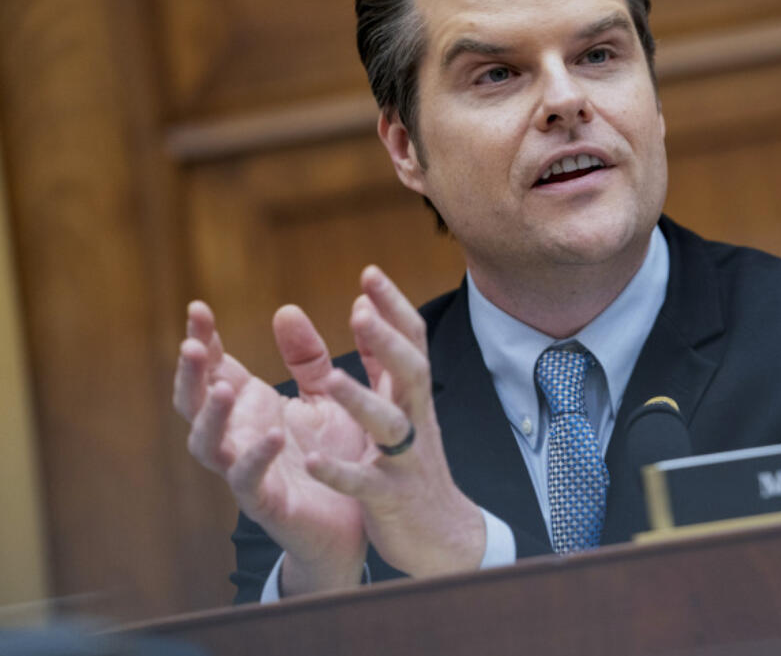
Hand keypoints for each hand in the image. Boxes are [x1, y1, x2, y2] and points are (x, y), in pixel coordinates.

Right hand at [173, 302, 368, 593]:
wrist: (356, 520)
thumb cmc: (332, 454)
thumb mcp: (324, 396)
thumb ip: (307, 358)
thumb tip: (286, 308)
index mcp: (251, 408)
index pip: (214, 369)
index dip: (202, 340)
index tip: (197, 307)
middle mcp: (239, 437)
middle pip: (195, 403)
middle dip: (190, 375)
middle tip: (191, 345)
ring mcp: (246, 471)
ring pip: (208, 445)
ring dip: (211, 417)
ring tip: (224, 389)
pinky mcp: (267, 503)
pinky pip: (249, 482)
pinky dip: (255, 459)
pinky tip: (271, 436)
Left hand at [305, 265, 485, 577]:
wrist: (442, 533)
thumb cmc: (413, 462)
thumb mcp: (401, 404)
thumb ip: (378, 358)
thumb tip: (362, 302)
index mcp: (412, 397)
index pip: (412, 343)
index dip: (394, 307)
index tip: (370, 272)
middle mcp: (415, 421)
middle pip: (412, 373)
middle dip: (389, 341)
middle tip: (361, 309)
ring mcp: (406, 460)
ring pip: (391, 425)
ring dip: (363, 401)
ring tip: (331, 379)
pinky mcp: (391, 499)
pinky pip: (366, 484)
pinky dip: (341, 473)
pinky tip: (313, 462)